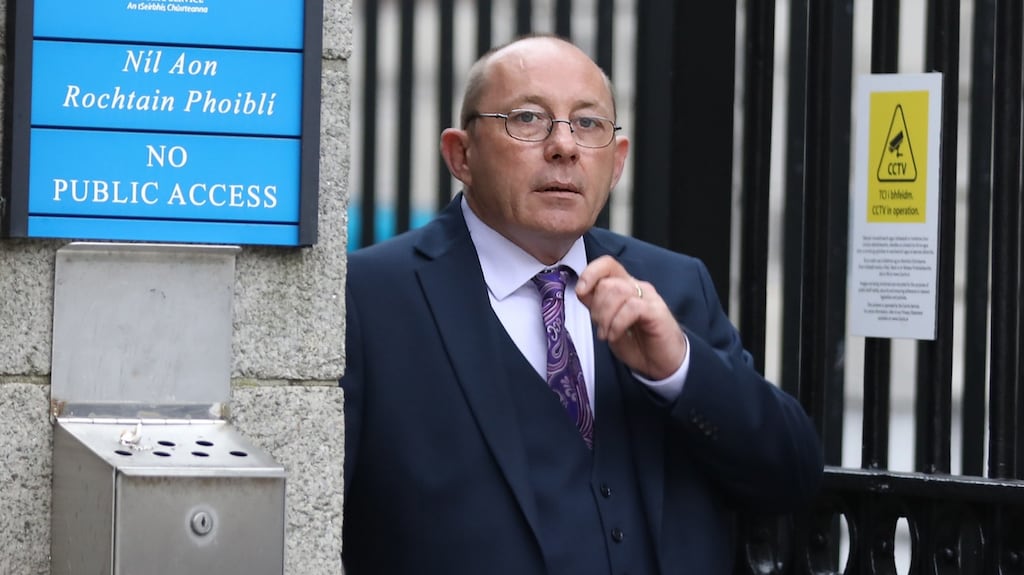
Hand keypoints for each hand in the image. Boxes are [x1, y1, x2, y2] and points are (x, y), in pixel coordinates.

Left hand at [576, 255, 686, 379]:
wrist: (662, 364)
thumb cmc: (638, 344)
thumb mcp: (609, 325)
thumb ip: (597, 307)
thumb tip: (581, 291)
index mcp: (624, 287)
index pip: (607, 264)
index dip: (590, 273)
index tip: (581, 292)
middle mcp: (636, 287)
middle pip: (607, 282)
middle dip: (596, 307)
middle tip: (600, 328)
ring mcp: (648, 297)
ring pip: (617, 291)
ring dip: (605, 316)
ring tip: (606, 335)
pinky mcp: (656, 311)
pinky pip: (631, 307)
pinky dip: (617, 324)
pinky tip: (616, 336)